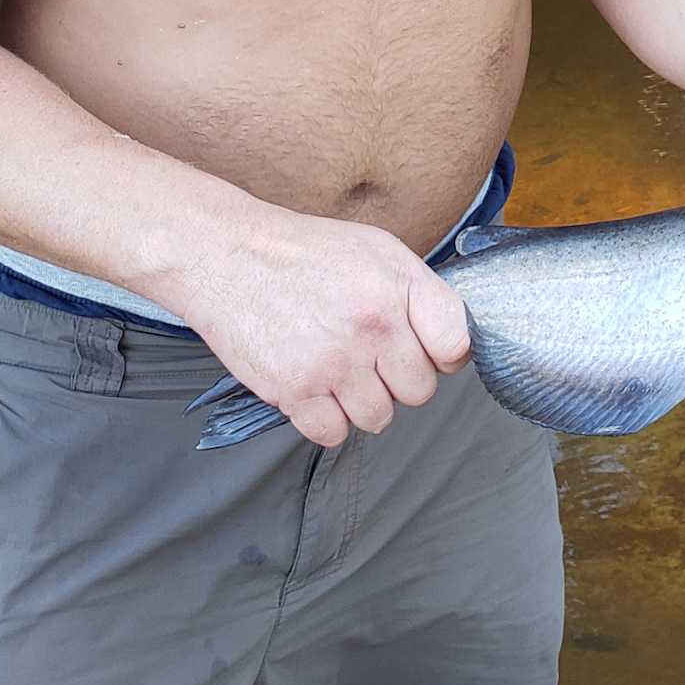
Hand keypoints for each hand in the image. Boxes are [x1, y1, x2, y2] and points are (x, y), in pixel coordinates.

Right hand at [180, 206, 470, 445]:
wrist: (228, 256)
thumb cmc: (306, 253)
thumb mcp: (377, 250)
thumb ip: (420, 294)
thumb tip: (451, 344)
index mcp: (398, 287)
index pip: (456, 346)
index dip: (443, 353)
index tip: (425, 348)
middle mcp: (372, 327)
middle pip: (419, 392)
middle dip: (397, 379)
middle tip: (368, 355)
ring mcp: (334, 363)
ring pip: (378, 418)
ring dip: (360, 402)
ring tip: (336, 367)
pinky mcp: (294, 390)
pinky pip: (333, 434)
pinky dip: (325, 419)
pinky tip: (313, 386)